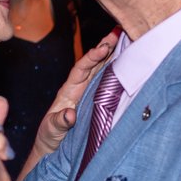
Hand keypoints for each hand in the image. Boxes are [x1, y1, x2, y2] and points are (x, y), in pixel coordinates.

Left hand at [34, 33, 116, 157]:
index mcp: (69, 90)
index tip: (103, 48)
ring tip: (126, 39)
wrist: (54, 148)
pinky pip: (110, 83)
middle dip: (105, 47)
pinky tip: (129, 63)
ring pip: (103, 70)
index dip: (91, 58)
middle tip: (118, 32)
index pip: (81, 69)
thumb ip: (59, 122)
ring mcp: (90, 93)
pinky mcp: (99, 101)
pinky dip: (119, 72)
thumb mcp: (52, 130)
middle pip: (94, 63)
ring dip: (114, 55)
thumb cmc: (50, 137)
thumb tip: (70, 115)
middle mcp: (80, 87)